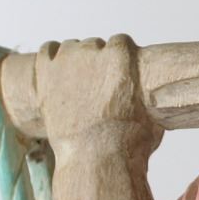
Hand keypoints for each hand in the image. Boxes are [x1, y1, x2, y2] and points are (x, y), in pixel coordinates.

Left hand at [34, 36, 160, 153]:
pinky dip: (51, 59)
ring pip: (71, 48)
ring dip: (74, 61)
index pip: (120, 42)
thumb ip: (145, 95)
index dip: (119, 59)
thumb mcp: (152, 112)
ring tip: (76, 85)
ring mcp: (67, 60)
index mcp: (122, 54)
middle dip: (96, 63)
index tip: (117, 73)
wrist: (96, 156)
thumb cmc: (128, 140)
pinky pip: (48, 50)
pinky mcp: (46, 72)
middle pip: (94, 45)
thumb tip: (147, 98)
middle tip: (97, 87)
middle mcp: (93, 51)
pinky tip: (55, 71)